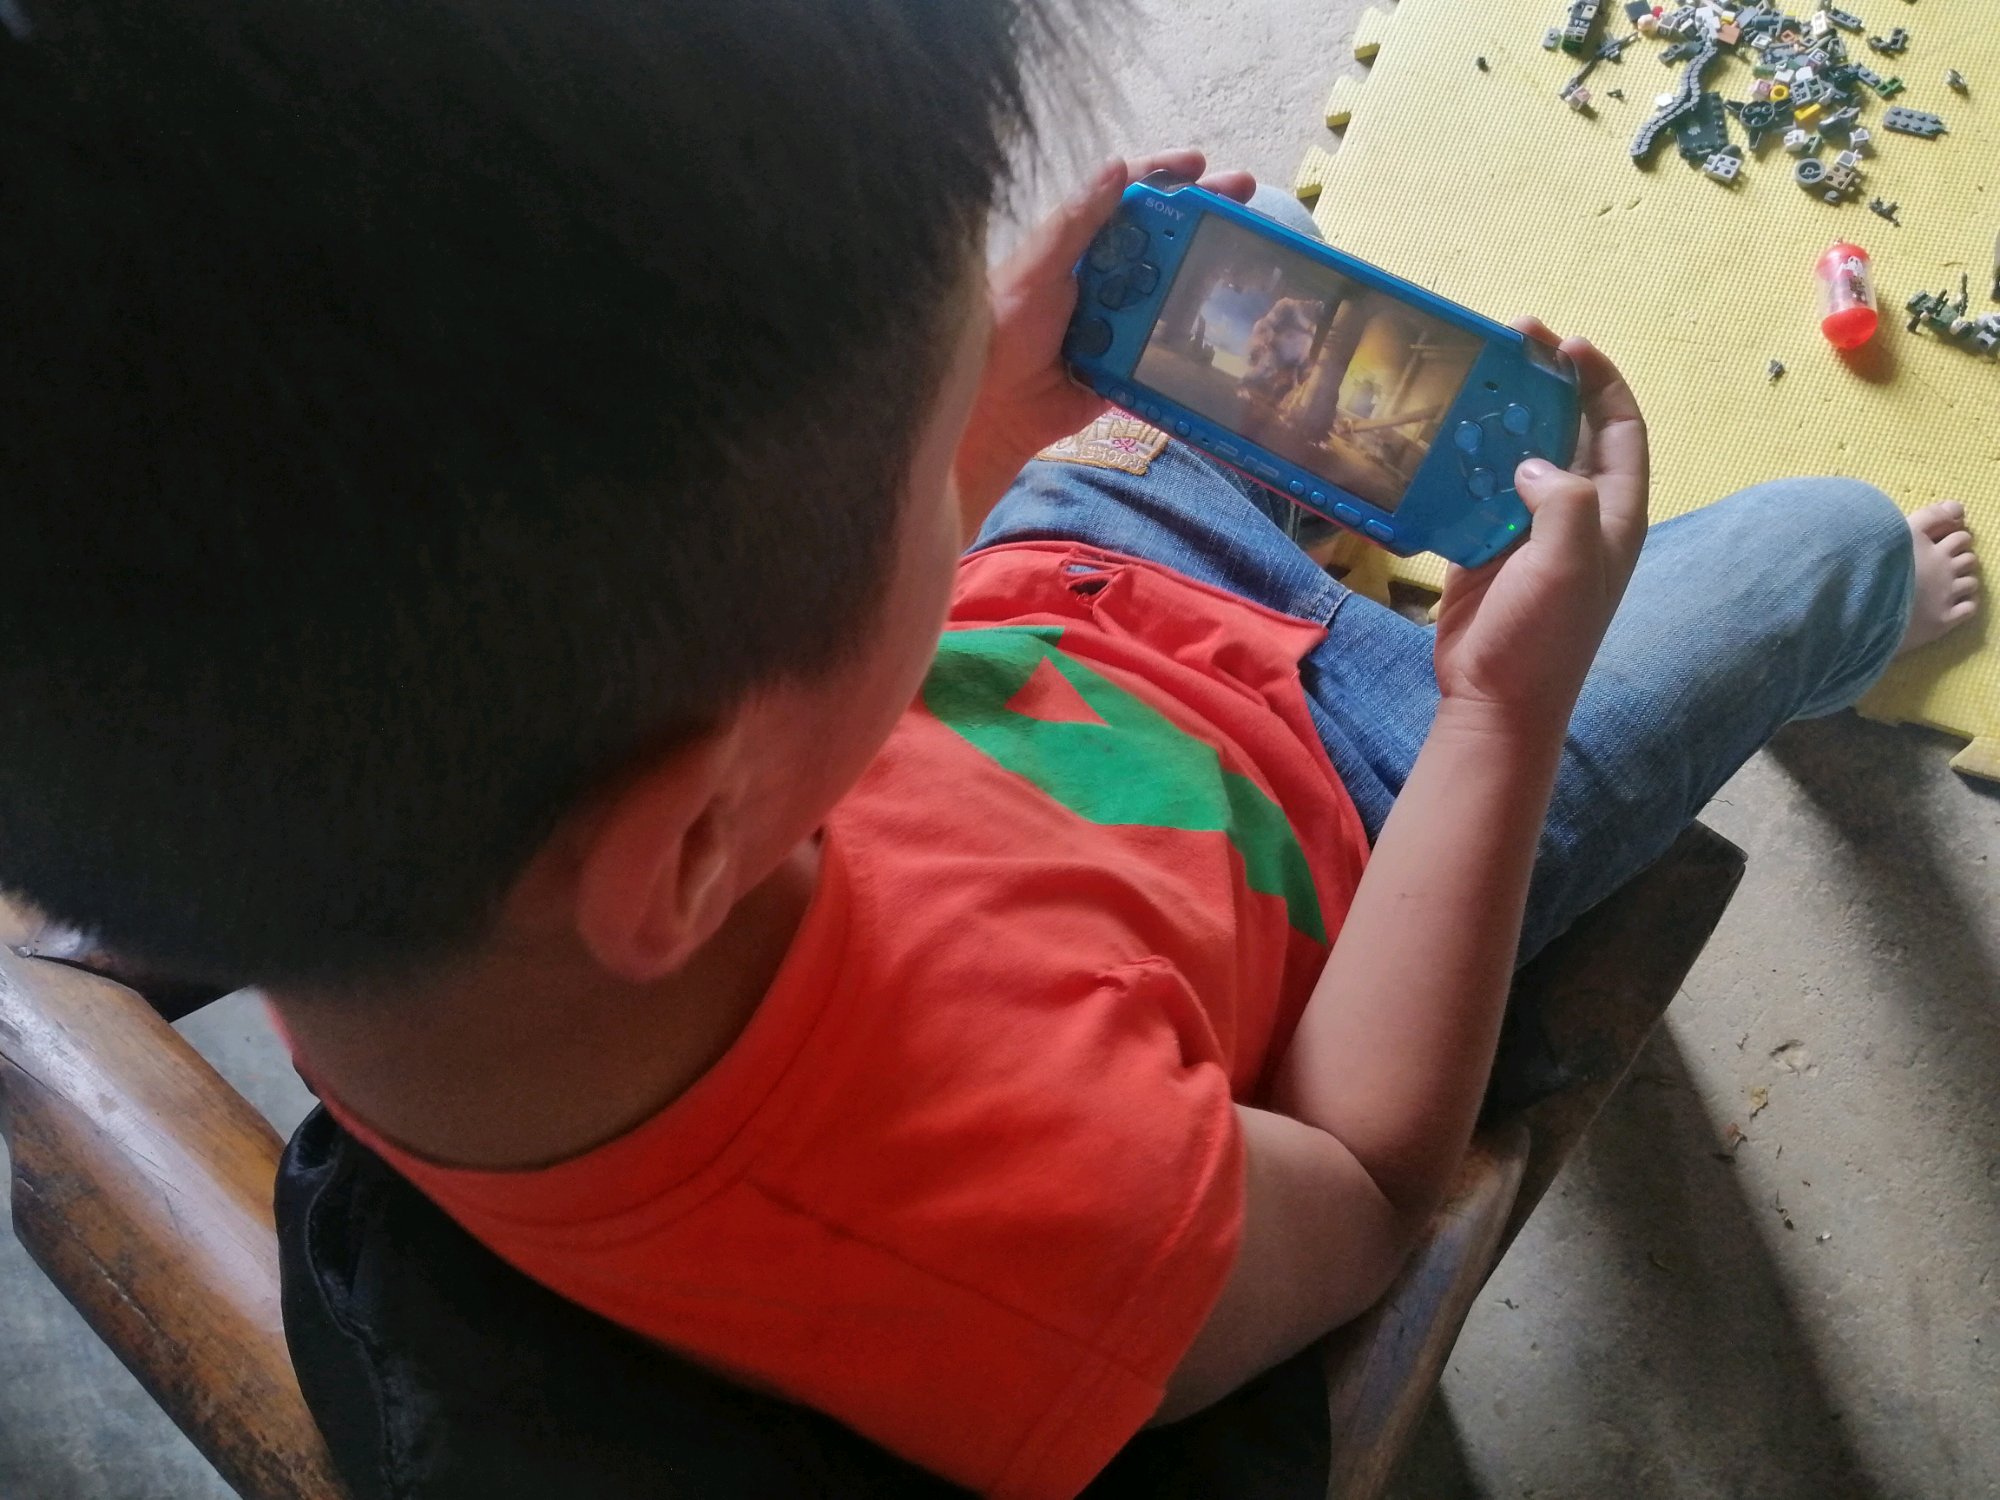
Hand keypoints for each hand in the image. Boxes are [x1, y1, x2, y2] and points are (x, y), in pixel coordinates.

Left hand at [952, 149, 1256, 537]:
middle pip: (1163, 241)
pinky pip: (1168, 348)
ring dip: (1210, 274)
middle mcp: (1105, 280)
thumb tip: (1117, 167)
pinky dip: (1197, 337)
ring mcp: (1120, 323)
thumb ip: (1076, 222)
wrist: (992, 410)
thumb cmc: (1002, 330)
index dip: (1164, 179)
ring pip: (1173, 291)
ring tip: (1250, 255)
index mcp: (1080, 248)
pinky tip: (1232, 323)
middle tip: (1245, 197)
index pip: (1128, 201)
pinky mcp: (1129, 365)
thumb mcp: (1037, 268)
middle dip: (1205, 218)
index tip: (1199, 166)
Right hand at [1431, 321, 1648, 737]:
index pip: (1620, 428)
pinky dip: (1458, 463)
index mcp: (1614, 514)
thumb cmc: (1545, 639)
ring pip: (1516, 455)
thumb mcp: (1569, 562)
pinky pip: (1474, 492)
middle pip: (1567, 431)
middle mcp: (1577, 515)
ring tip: (1467, 380)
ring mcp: (1527, 533)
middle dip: (1543, 385)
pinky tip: (1434, 437)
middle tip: (1508, 345)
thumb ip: (1565, 499)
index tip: (1568, 345)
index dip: (1600, 381)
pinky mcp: (1483, 550)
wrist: (1495, 703)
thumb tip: (1531, 462)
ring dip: (1496, 418)